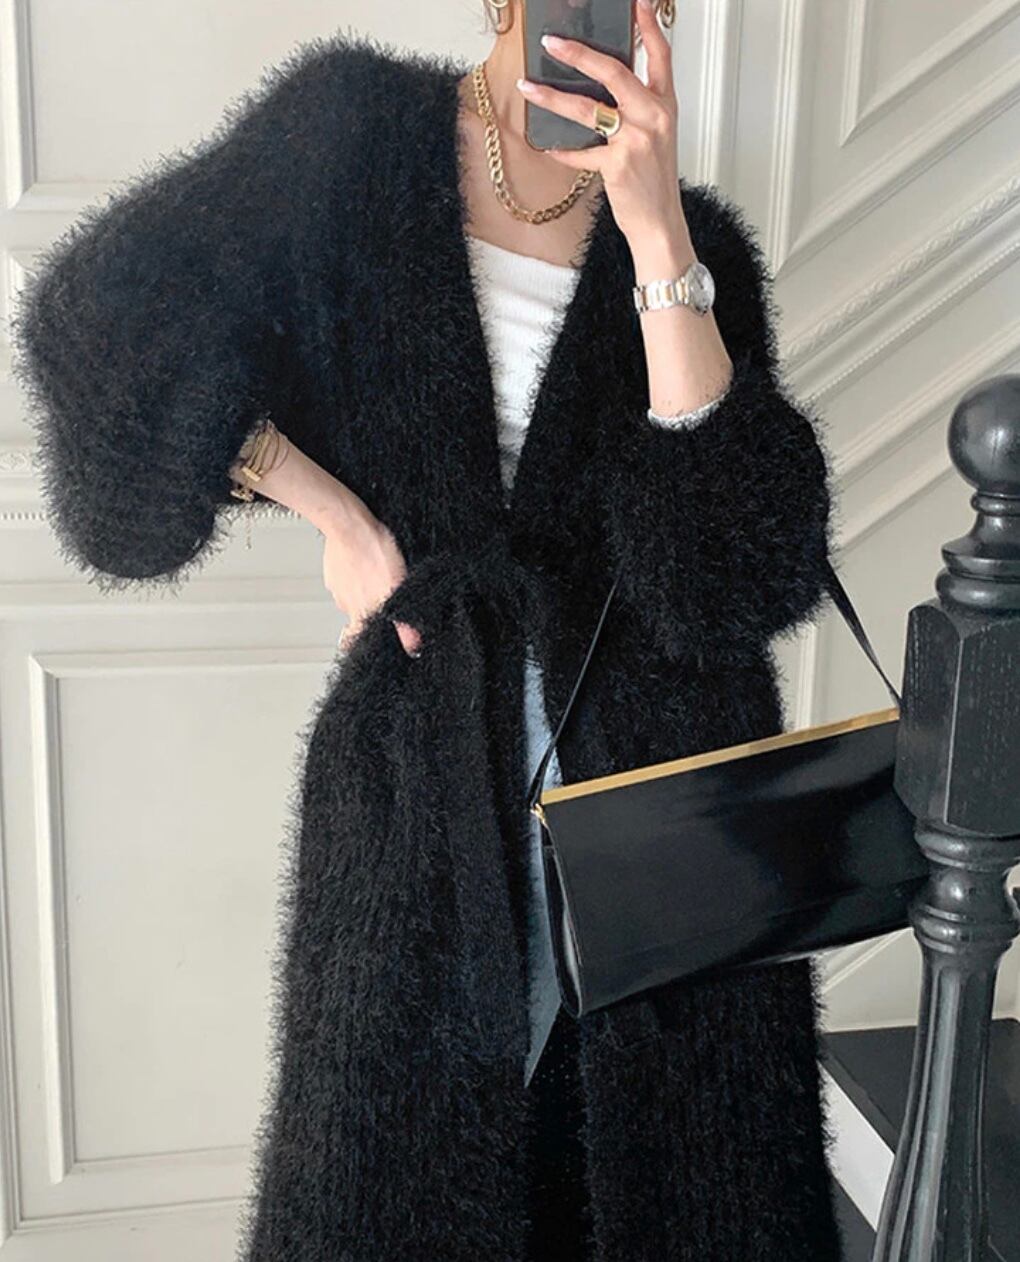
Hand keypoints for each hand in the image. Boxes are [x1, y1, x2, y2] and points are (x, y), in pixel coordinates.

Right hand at [322, 513, 421, 656]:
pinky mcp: (333, 565)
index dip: (356, 642)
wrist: (349, 523)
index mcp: (359, 613)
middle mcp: (344, 602)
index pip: (350, 640)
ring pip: (351, 593)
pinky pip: (344, 573)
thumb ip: (403, 623)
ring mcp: (336, 583)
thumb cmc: (373, 553)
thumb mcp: (397, 591)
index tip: (359, 642)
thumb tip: (412, 647)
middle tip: (382, 596)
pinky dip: (354, 570)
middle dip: (369, 608)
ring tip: (377, 574)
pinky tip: (366, 560)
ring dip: (362, 587)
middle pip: (355, 614)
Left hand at [515, 0, 687, 252]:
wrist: (660, 223)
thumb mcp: (656, 138)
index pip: (660, 56)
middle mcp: (653, 117)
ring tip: (528, 86)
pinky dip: (562, 151)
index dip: (648, 27)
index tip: (637, 3)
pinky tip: (547, 146)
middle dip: (578, 54)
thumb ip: (637, 110)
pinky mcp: (617, 165)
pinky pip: (581, 152)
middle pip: (613, 72)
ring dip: (552, 97)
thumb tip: (602, 90)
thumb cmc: (655, 182)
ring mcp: (635, 140)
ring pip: (587, 108)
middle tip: (553, 42)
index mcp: (665, 106)